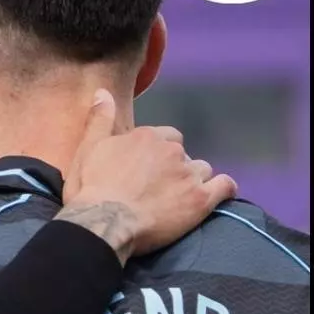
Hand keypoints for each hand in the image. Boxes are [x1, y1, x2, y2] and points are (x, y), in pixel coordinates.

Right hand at [56, 90, 237, 264]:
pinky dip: (223, 189)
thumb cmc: (91, 188)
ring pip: (202, 170)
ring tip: (178, 198)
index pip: (165, 137)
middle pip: (184, 154)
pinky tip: (213, 196)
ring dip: (194, 180)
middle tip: (157, 188)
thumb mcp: (88, 148)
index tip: (146, 170)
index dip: (157, 153)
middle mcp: (172, 151)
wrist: (105, 222)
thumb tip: (103, 92)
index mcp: (147, 137)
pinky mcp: (201, 199)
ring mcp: (188, 174)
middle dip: (175, 167)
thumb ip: (100, 119)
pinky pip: (225, 186)